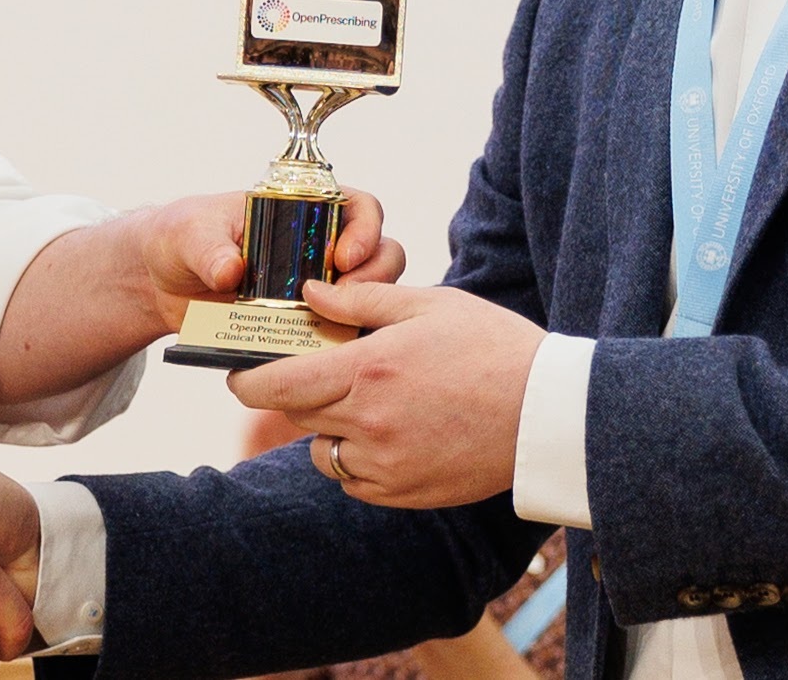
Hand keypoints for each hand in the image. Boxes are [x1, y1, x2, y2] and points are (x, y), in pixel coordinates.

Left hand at [131, 187, 407, 327]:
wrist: (160, 283)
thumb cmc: (180, 239)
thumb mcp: (189, 234)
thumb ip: (209, 248)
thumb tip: (230, 270)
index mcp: (303, 211)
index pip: (359, 208)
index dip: (364, 230)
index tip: (342, 258)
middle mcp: (320, 250)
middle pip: (379, 256)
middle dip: (374, 279)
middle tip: (346, 302)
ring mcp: (317, 291)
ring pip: (367, 301)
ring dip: (362, 317)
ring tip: (335, 335)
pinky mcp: (304, 328)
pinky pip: (336, 338)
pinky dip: (336, 349)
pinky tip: (321, 363)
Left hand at [228, 279, 543, 509]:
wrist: (547, 413)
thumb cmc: (491, 346)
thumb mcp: (427, 305)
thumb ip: (360, 301)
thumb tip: (310, 293)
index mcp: (366, 372)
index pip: (274, 384)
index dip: (247, 380)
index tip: (240, 373)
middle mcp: (367, 424)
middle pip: (295, 415)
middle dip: (295, 393)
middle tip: (317, 373)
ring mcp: (386, 465)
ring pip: (324, 452)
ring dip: (328, 429)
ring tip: (364, 403)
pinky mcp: (406, 493)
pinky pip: (355, 481)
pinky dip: (357, 461)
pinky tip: (388, 434)